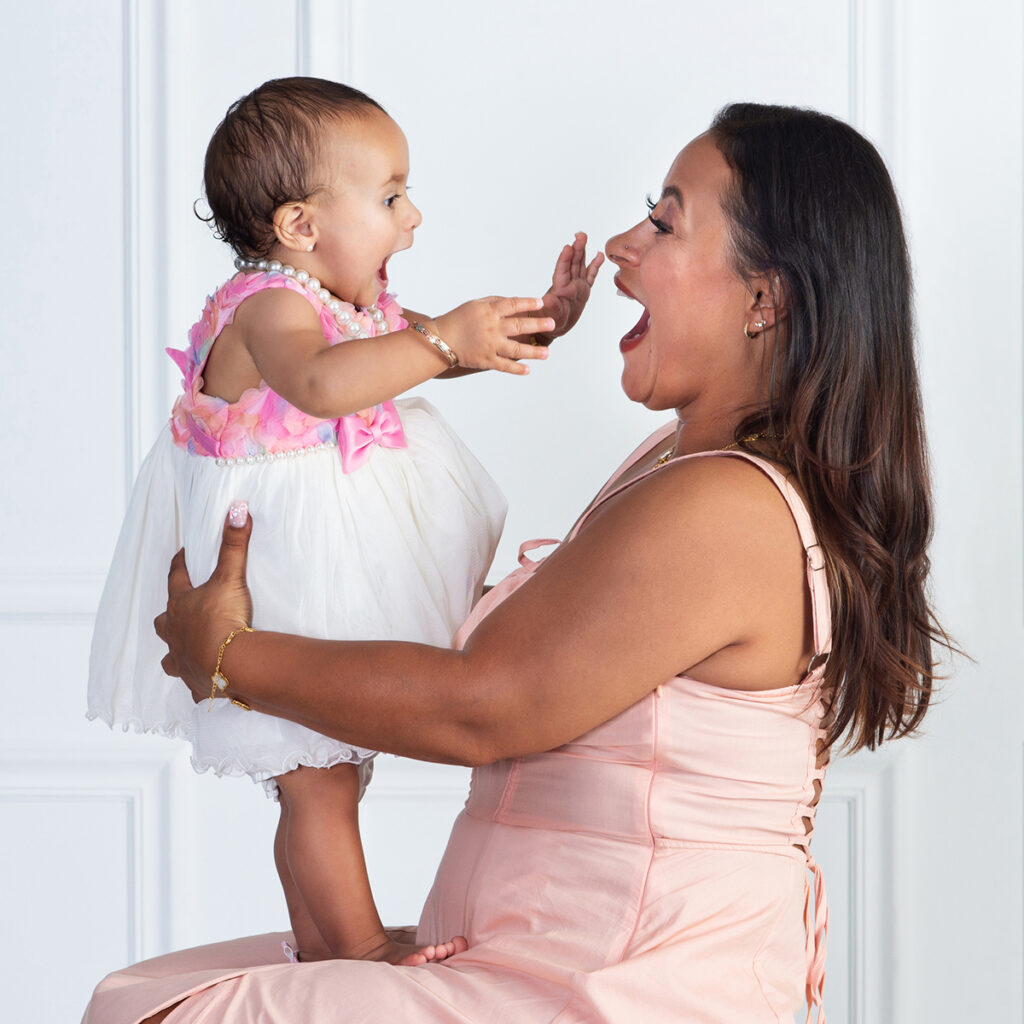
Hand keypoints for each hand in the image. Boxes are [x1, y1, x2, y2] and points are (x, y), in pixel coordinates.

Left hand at [154, 504, 254, 703]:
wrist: (228, 663)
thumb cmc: (223, 619)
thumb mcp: (230, 577)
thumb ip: (234, 544)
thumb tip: (237, 508)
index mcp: (181, 606)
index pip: (175, 579)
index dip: (179, 565)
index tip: (182, 556)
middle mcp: (175, 633)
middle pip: (165, 622)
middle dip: (170, 616)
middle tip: (179, 612)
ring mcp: (182, 660)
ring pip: (170, 655)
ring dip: (176, 651)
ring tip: (185, 650)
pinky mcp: (195, 683)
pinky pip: (192, 683)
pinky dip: (196, 680)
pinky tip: (204, 681)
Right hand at [433, 296, 555, 375]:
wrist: (441, 339)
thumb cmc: (458, 319)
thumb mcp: (475, 304)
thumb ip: (495, 303)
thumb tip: (514, 303)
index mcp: (489, 311)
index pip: (513, 305)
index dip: (528, 303)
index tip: (541, 303)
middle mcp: (492, 328)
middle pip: (520, 326)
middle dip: (538, 325)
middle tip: (551, 324)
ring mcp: (490, 346)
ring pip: (516, 350)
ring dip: (533, 352)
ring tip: (547, 353)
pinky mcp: (486, 360)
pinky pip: (504, 366)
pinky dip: (517, 369)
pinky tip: (528, 370)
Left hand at [532, 232, 603, 344]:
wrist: (554, 327)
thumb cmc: (551, 322)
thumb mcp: (552, 316)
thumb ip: (551, 307)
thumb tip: (547, 300)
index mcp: (560, 288)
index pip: (562, 270)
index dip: (565, 259)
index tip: (568, 247)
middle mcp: (568, 284)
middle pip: (573, 263)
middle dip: (576, 249)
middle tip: (579, 235)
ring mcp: (576, 285)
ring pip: (580, 265)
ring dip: (582, 252)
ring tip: (584, 237)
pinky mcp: (583, 291)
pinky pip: (590, 275)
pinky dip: (594, 266)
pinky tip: (599, 255)